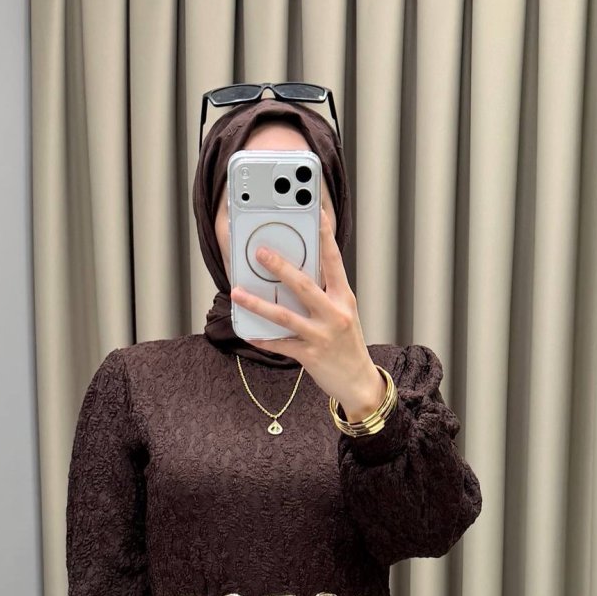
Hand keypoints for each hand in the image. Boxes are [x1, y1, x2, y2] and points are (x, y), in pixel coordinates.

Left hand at [230, 204, 387, 420]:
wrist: (359, 382)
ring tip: (237, 293)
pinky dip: (263, 338)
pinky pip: (280, 344)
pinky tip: (248, 332)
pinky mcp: (310, 356)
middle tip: (259, 252)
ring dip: (258, 304)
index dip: (325, 235)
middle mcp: (335, 314)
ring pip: (285, 316)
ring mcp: (322, 335)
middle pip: (304, 285)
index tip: (316, 213)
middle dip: (280, 266)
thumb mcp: (344, 313)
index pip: (334, 260)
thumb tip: (296, 275)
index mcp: (344, 298)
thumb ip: (325, 294)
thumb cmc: (347, 344)